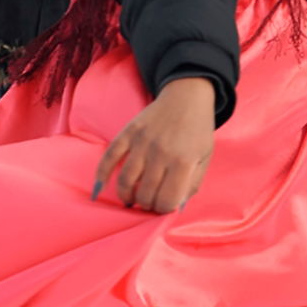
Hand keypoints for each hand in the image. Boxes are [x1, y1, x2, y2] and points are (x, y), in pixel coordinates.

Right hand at [92, 77, 215, 213]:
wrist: (187, 97)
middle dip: (146, 205)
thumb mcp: (205, 158)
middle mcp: (161, 153)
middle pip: (144, 194)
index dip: (164, 209)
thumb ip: (192, 184)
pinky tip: (101, 187)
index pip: (166, 201)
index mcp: (183, 161)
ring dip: (126, 196)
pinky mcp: (129, 132)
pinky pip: (110, 157)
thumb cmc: (198, 130)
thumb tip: (176, 207)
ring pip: (125, 181)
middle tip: (148, 203)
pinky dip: (102, 174)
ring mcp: (142, 142)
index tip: (164, 206)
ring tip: (131, 199)